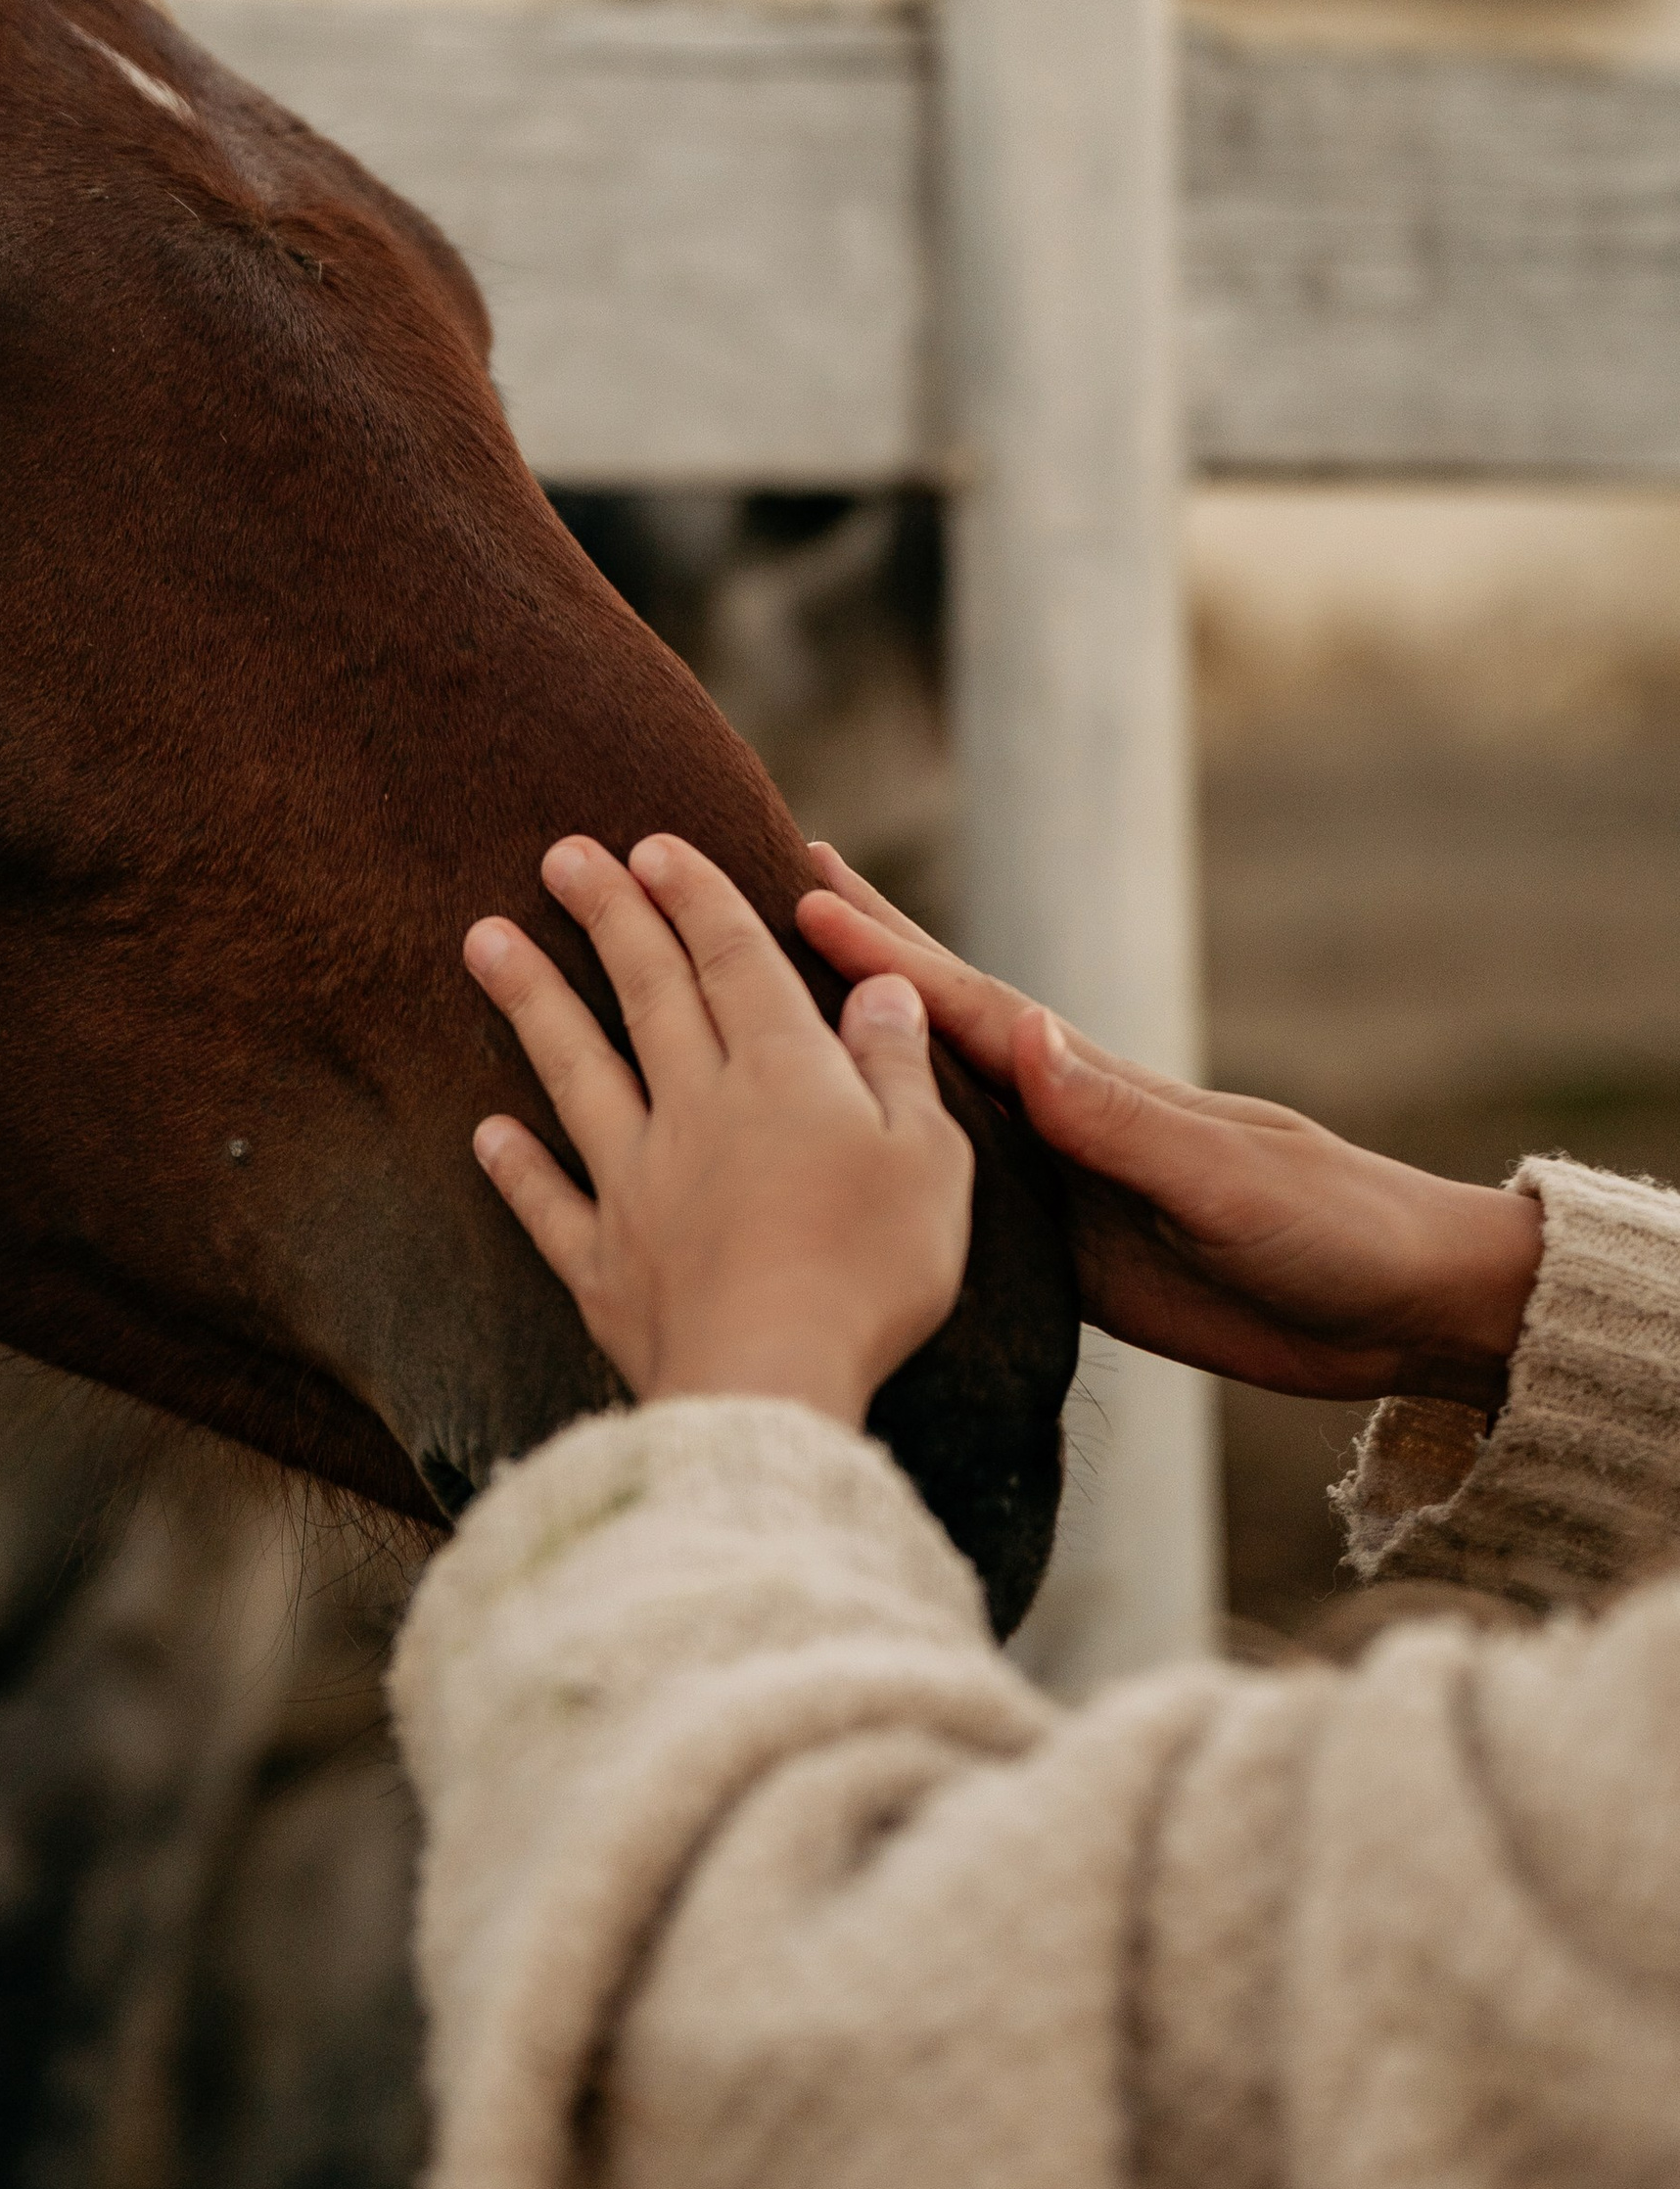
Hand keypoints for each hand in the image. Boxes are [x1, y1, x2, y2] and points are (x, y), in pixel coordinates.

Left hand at [462, 833, 974, 1426]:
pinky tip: (488, 1133)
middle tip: (561, 854)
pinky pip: (550, 1206)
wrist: (770, 1380)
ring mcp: (639, 1185)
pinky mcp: (605, 1265)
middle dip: (607, 915)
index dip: (695, 898)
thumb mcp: (930, 1158)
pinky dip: (517, 1167)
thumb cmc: (870, 1270)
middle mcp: (698, 1111)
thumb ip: (897, 1066)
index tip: (652, 846)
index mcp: (783, 1077)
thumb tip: (881, 988)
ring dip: (531, 1002)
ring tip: (482, 939)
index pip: (734, 961)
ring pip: (577, 1073)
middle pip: (647, 994)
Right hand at [796, 847, 1539, 1412]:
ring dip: (874, 1049)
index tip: (805, 897)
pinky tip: (864, 1148)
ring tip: (796, 998)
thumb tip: (1023, 1036)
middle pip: (948, 1028)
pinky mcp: (1075, 1258)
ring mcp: (1069, 1184)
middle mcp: (1071, 1120)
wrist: (1399, 1309)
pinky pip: (967, 1198)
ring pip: (944, 1105)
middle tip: (788, 879)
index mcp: (1102, 1089)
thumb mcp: (1227, 1177)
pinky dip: (909, 1159)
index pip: (974, 1010)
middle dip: (872, 956)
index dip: (888, 959)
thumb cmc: (1332, 1228)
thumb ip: (1119, 1120)